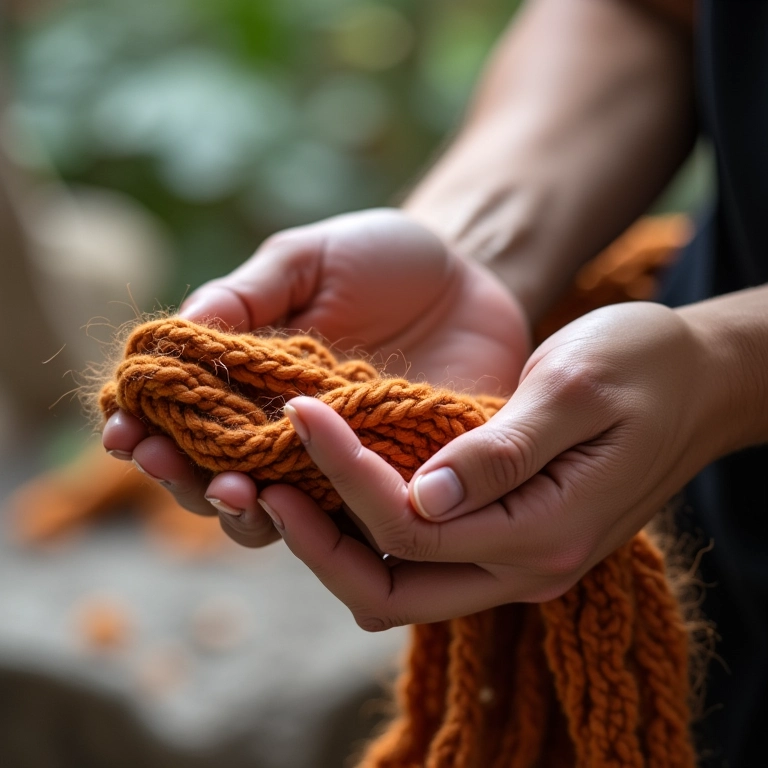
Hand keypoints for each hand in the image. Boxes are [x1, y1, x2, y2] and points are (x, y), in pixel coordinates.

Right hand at [102, 209, 528, 545]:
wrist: (472, 277)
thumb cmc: (382, 260)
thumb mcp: (310, 260)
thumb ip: (249, 295)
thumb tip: (176, 329)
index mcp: (255, 383)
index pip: (188, 422)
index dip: (149, 432)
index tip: (125, 433)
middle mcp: (291, 435)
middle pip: (223, 481)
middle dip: (188, 480)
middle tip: (168, 465)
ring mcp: (344, 464)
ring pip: (282, 515)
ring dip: (247, 513)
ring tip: (237, 493)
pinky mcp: (401, 479)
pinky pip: (359, 515)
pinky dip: (330, 521)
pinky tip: (312, 504)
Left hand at [255, 302, 718, 626]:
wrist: (696, 381)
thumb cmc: (645, 365)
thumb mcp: (579, 386)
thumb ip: (504, 449)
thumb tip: (424, 495)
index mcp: (545, 530)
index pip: (412, 529)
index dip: (346, 476)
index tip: (301, 413)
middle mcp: (526, 566)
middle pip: (390, 588)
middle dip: (316, 541)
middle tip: (259, 482)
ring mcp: (516, 561)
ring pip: (398, 584)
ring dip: (333, 543)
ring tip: (278, 483)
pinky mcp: (506, 539)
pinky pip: (419, 558)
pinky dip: (367, 532)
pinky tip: (334, 484)